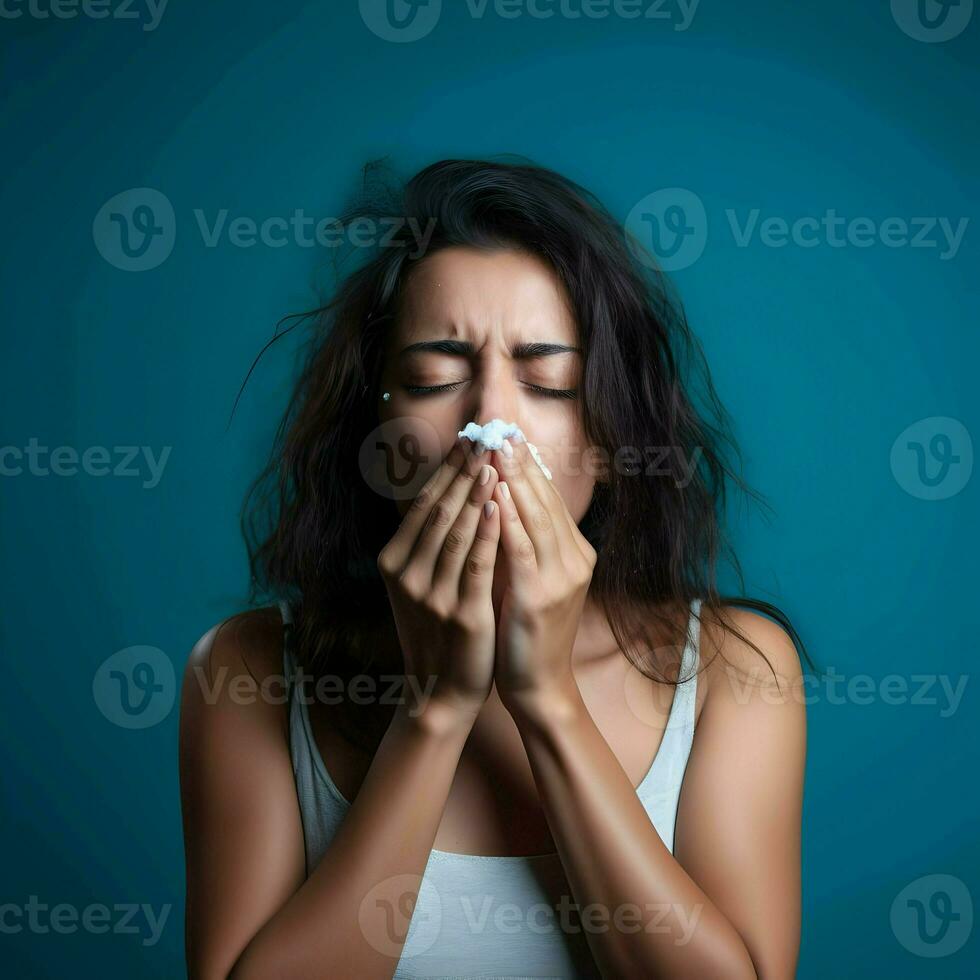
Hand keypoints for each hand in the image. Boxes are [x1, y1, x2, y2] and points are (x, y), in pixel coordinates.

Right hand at [377, 437, 501, 722]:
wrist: (442, 689)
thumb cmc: (437, 629)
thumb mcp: (419, 582)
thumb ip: (427, 541)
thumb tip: (447, 489)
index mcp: (395, 561)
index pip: (424, 504)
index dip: (447, 469)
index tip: (468, 439)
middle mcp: (407, 574)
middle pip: (439, 510)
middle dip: (464, 470)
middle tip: (484, 437)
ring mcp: (432, 595)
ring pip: (457, 531)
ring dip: (476, 492)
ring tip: (493, 460)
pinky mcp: (462, 613)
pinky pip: (477, 563)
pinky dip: (487, 532)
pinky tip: (498, 506)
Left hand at [489, 437, 597, 716]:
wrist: (538, 684)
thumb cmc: (528, 630)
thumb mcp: (533, 577)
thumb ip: (525, 541)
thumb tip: (502, 496)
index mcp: (575, 552)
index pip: (550, 497)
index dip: (528, 464)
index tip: (508, 433)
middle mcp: (574, 559)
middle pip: (544, 498)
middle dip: (520, 461)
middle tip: (500, 427)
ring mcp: (560, 577)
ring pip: (534, 515)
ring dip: (513, 478)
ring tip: (495, 447)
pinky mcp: (538, 595)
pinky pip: (520, 547)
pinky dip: (506, 517)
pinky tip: (491, 493)